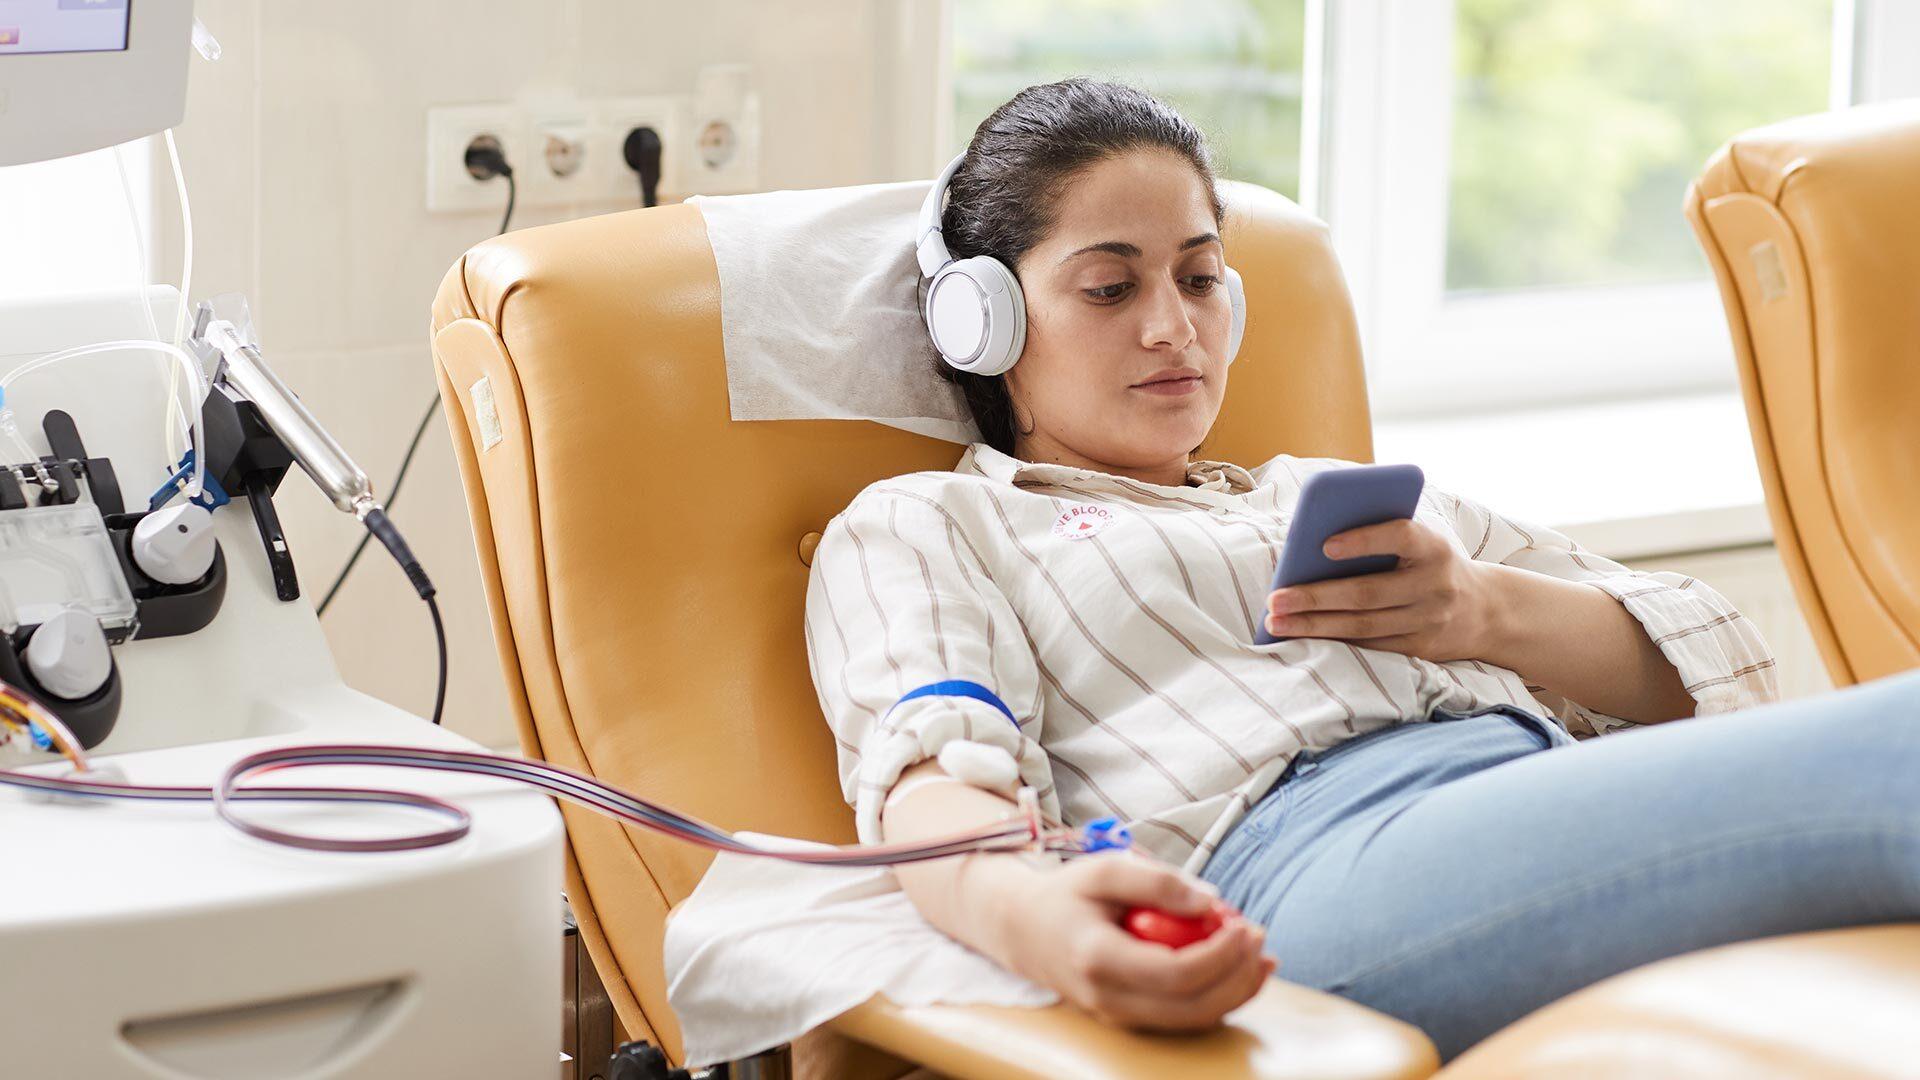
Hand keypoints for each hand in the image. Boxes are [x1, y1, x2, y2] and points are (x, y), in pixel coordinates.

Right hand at [992, 853, 1274, 1031]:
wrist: (1022, 930)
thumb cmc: (1067, 895)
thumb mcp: (1105, 869)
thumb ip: (1157, 881)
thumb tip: (1211, 904)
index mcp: (1098, 958)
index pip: (1175, 974)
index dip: (1220, 955)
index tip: (1244, 925)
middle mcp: (1108, 998)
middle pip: (1192, 1007)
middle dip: (1238, 977)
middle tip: (1260, 937)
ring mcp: (1118, 1015)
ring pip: (1192, 1020)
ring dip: (1237, 991)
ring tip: (1261, 955)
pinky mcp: (1129, 1019)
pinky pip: (1183, 1017)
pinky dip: (1219, 997)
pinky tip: (1241, 970)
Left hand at [1265, 518, 1503, 660]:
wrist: (1487, 609)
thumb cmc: (1430, 564)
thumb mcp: (1420, 543)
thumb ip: (1382, 538)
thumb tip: (1313, 547)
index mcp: (1432, 547)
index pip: (1399, 536)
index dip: (1364, 540)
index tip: (1324, 544)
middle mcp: (1434, 585)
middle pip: (1367, 593)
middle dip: (1315, 597)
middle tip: (1274, 598)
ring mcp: (1429, 621)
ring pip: (1363, 626)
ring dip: (1315, 626)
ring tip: (1276, 622)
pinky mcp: (1421, 649)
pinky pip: (1371, 646)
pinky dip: (1333, 642)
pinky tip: (1302, 637)